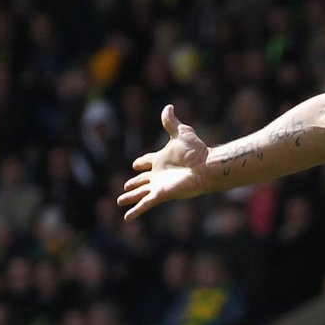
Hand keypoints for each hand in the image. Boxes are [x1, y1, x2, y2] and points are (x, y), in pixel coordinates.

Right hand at [117, 105, 212, 220]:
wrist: (204, 166)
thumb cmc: (196, 150)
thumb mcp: (180, 132)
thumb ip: (171, 121)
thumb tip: (168, 106)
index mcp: (162, 159)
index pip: (148, 161)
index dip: (142, 162)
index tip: (136, 164)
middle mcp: (160, 174)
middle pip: (144, 180)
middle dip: (135, 183)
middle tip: (126, 187)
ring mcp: (160, 186)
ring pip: (140, 193)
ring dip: (130, 197)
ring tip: (119, 201)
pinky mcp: (161, 195)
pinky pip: (145, 204)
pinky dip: (135, 211)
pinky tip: (127, 218)